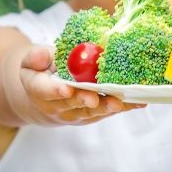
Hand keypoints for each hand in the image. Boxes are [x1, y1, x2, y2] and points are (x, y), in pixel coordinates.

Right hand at [15, 46, 145, 125]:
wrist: (44, 99)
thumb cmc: (41, 73)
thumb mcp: (33, 61)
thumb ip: (36, 57)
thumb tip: (42, 55)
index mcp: (39, 89)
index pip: (45, 91)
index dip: (56, 90)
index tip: (66, 88)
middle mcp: (58, 106)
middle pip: (72, 104)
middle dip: (85, 100)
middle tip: (95, 99)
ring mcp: (76, 113)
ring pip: (92, 112)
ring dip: (107, 107)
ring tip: (119, 102)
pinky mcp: (92, 115)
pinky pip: (108, 111)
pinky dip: (124, 107)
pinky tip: (138, 102)